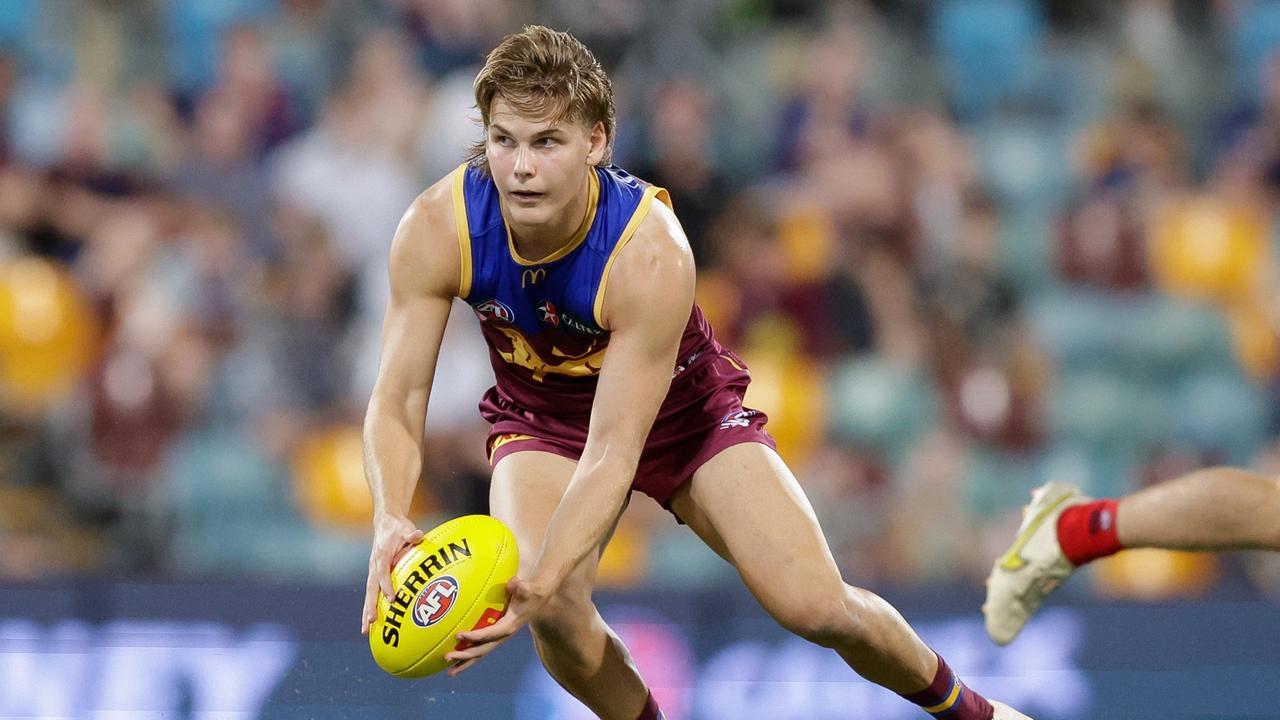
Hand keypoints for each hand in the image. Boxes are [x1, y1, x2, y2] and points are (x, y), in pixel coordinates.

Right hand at [360, 513, 423, 634]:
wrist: (385, 522)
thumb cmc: (398, 527)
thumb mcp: (405, 528)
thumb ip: (411, 534)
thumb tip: (418, 535)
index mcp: (382, 556)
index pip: (383, 574)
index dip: (386, 586)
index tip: (392, 599)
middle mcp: (374, 566)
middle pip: (371, 589)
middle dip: (370, 606)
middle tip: (372, 621)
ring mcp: (373, 572)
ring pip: (369, 594)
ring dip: (366, 612)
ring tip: (365, 630)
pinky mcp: (374, 575)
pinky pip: (371, 593)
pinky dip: (369, 607)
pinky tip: (370, 623)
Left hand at [443, 576, 550, 676]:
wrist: (537, 599)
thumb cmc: (530, 593)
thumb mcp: (527, 589)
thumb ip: (519, 586)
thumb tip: (512, 582)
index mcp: (510, 626)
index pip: (491, 634)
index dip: (475, 636)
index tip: (459, 635)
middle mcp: (503, 636)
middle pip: (483, 650)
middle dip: (465, 656)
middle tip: (447, 657)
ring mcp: (499, 638)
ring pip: (481, 653)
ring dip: (465, 662)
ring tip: (449, 672)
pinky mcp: (495, 636)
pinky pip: (480, 648)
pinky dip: (468, 656)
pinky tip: (456, 658)